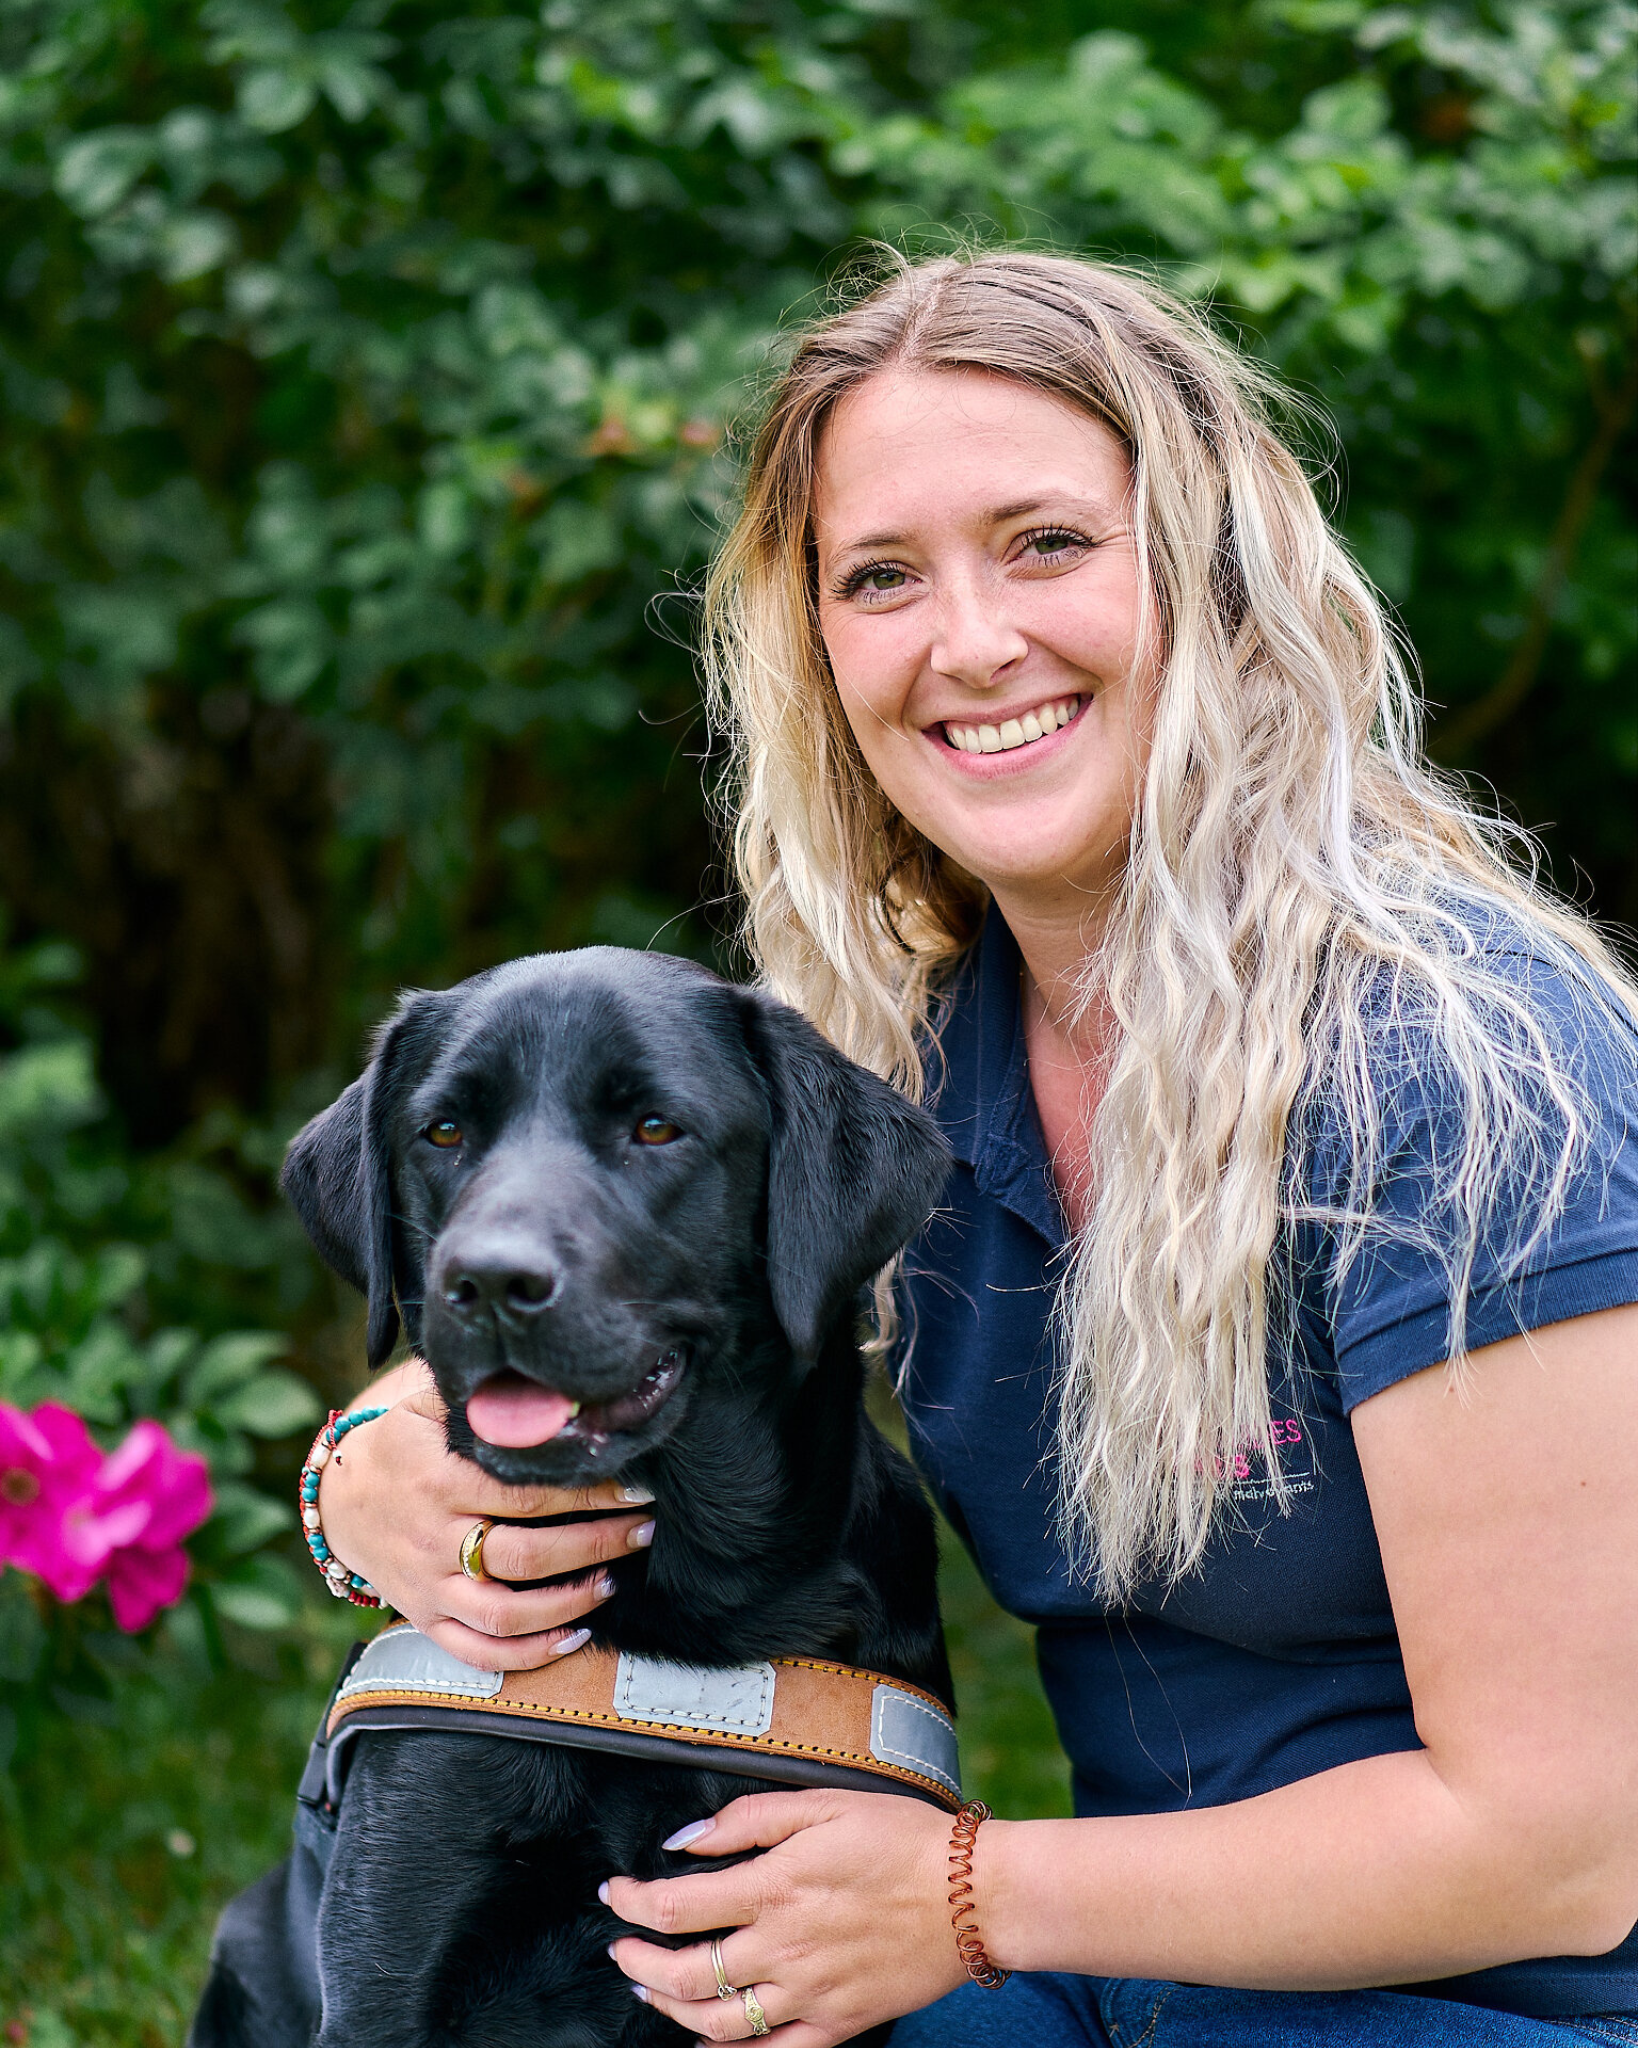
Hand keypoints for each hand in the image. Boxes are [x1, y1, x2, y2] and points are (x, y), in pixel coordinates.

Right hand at [317, 1359, 655, 1669]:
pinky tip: (575, 1634)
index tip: (635, 1487)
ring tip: (615, 1579)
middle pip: (526, 1557)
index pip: (527, 1493)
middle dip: (596, 1545)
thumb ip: (484, 1403)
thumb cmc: (401, 1445)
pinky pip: (479, 1652)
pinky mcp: (426, 1618)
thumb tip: (553, 1395)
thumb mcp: (427, 1406)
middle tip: (643, 1530)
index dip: (588, 1494)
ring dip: (570, 1602)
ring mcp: (429, 1586)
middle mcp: (434, 1539)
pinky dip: (529, 1654)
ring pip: (507, 1614)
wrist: (338, 1499)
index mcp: (440, 1481)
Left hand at [606, 1790, 971, 2043]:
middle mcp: (783, 1947)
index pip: (677, 1907)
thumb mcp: (824, 1803)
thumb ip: (749, 1819)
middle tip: (620, 1946)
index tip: (615, 1892)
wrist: (974, 1894)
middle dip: (637, 1959)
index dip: (632, 1903)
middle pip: (683, 1971)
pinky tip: (707, 2042)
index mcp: (776, 1887)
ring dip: (669, 2007)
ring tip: (648, 1987)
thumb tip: (686, 1839)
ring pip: (715, 2020)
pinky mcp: (837, 2023)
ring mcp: (809, 1993)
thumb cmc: (903, 1839)